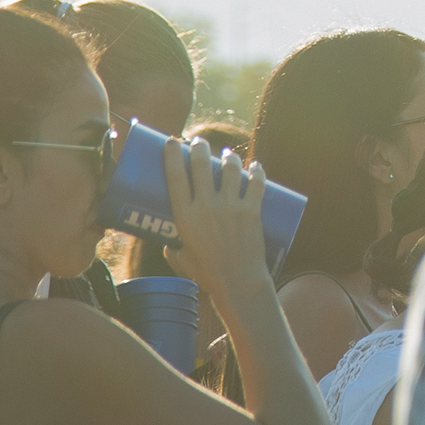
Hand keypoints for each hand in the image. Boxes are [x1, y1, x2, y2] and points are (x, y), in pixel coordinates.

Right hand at [161, 137, 270, 305]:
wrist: (239, 283)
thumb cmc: (208, 274)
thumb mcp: (181, 261)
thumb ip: (172, 249)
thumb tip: (168, 243)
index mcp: (185, 216)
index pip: (175, 175)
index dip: (172, 153)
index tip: (171, 141)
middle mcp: (207, 206)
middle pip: (201, 164)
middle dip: (198, 147)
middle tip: (198, 142)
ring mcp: (231, 206)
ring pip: (230, 168)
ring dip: (228, 157)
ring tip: (227, 155)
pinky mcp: (251, 210)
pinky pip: (256, 183)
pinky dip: (256, 171)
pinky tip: (255, 165)